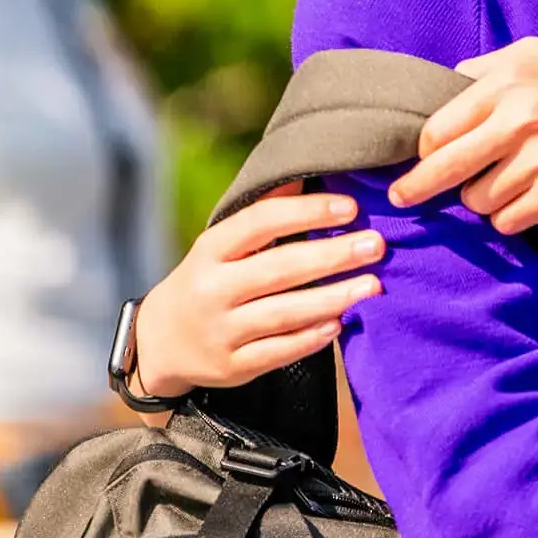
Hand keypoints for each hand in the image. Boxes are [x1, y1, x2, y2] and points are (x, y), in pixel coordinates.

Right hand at [132, 184, 385, 398]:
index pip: (260, 222)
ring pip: (284, 313)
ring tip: (373, 285)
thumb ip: (263, 212)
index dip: (307, 212)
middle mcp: (212, 290)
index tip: (350, 207)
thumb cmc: (209, 278)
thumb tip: (307, 171)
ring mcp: (220, 331)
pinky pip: (278, 352)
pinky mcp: (232, 366)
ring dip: (333, 298)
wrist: (161, 342)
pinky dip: (311, 338)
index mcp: (210, 250)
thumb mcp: (222, 244)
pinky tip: (341, 323)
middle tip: (376, 245)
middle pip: (279, 269)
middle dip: (332, 256)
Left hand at [391, 38, 537, 232]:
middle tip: (402, 198)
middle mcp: (517, 121)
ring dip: (481, 198)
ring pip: (476, 200)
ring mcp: (537, 162)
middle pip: (443, 167)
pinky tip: (523, 201)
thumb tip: (445, 85)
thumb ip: (489, 68)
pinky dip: (508, 217)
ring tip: (501, 184)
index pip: (439, 126)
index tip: (424, 156)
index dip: (425, 147)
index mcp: (508, 82)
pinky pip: (507, 221)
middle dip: (417, 188)